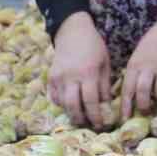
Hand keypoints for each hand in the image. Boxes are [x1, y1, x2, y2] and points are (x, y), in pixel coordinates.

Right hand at [49, 13, 111, 127]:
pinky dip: (61, 104)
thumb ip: (104, 86)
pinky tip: (70, 105)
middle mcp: (71, 77)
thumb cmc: (94, 47)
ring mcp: (58, 77)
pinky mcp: (50, 77)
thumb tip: (105, 106)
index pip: (91, 101)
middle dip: (82, 119)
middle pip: (73, 106)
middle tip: (89, 124)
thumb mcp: (105, 64)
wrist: (72, 31)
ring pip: (62, 103)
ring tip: (80, 117)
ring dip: (71, 113)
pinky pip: (54, 97)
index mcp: (88, 73)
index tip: (101, 124)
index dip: (96, 115)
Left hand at [121, 7, 156, 119]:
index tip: (124, 119)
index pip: (127, 89)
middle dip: (144, 107)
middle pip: (143, 93)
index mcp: (135, 65)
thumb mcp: (137, 56)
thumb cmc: (153, 44)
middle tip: (147, 112)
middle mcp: (149, 68)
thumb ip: (134, 73)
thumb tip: (128, 96)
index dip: (125, 106)